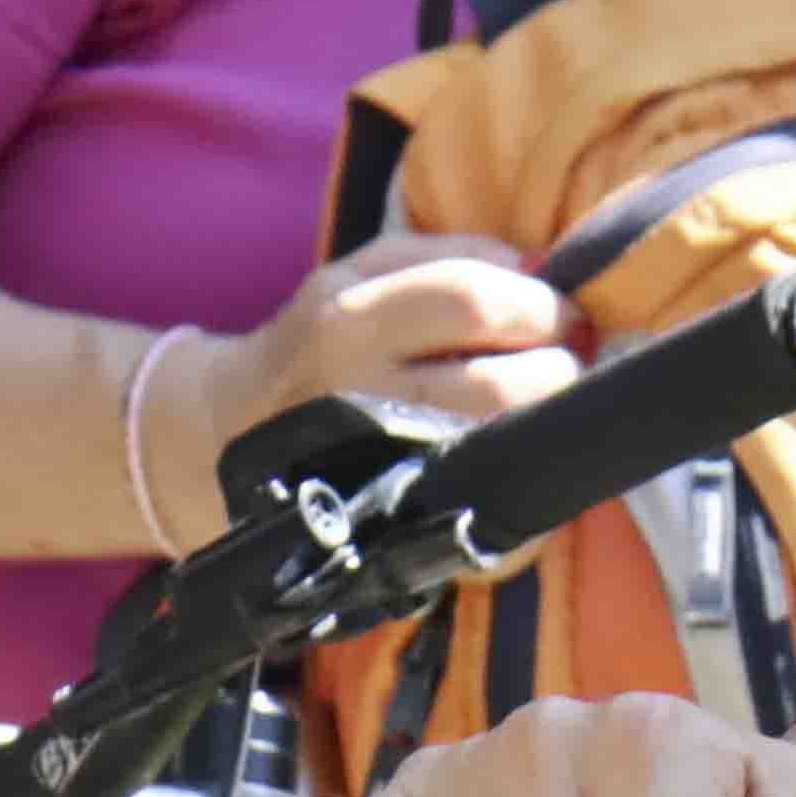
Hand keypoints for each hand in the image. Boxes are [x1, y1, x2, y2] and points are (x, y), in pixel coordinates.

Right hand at [144, 233, 577, 549]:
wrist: (229, 432)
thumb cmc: (320, 340)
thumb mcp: (360, 270)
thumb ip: (450, 253)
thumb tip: (536, 266)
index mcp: (350, 322)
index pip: (474, 303)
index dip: (538, 303)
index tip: (559, 310)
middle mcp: (361, 401)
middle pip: (500, 387)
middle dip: (558, 367)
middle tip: (566, 359)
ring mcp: (379, 478)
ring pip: (500, 455)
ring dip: (549, 424)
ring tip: (547, 404)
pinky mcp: (401, 542)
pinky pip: (491, 533)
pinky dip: (530, 500)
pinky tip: (524, 466)